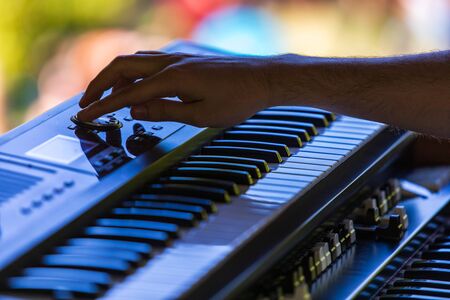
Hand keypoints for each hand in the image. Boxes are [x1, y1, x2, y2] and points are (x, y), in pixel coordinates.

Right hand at [77, 51, 277, 127]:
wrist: (263, 79)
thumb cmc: (238, 99)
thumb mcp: (201, 115)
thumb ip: (165, 111)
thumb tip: (134, 112)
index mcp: (172, 78)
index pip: (127, 94)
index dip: (103, 106)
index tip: (84, 116)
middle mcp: (170, 63)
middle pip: (121, 66)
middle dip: (99, 84)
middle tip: (86, 103)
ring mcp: (178, 58)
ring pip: (134, 60)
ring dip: (115, 76)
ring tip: (106, 95)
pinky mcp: (185, 60)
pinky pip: (149, 61)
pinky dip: (133, 71)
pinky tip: (134, 83)